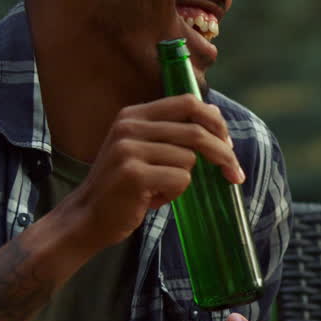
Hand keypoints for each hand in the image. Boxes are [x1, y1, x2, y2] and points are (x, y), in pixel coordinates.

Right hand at [56, 94, 245, 252]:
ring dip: (184, 180)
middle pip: (196, 132)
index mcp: (134, 114)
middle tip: (234, 174)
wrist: (86, 217)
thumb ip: (174, 132)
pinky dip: (174, 194)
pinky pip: (180, 180)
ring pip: (189, 160)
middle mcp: (130, 126)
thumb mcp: (145, 150)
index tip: (228, 144)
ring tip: (159, 189)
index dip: (216, 122)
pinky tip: (152, 199)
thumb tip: (217, 117)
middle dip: (223, 154)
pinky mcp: (133, 174)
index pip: (188, 103)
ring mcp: (129, 149)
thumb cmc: (124, 186)